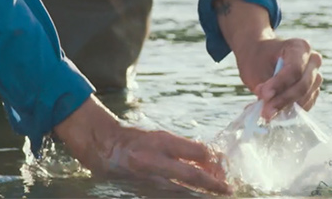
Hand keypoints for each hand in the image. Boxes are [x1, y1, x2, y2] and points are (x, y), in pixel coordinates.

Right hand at [54, 95, 230, 194]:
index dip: (214, 161)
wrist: (103, 148)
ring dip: (200, 194)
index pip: (195, 152)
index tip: (225, 167)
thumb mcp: (161, 138)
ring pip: (181, 192)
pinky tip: (194, 196)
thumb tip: (209, 159)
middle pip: (191, 176)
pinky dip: (183, 196)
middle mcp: (155, 162)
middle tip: (229, 190)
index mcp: (161, 142)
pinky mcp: (143, 192)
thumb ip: (184, 149)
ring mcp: (148, 180)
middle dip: (212, 184)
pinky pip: (169, 196)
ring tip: (216, 195)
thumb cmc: (136, 140)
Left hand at [215, 0, 323, 119]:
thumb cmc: (258, 60)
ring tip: (267, 111)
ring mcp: (315, 76)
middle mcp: (313, 60)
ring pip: (306, 96)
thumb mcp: (256, 70)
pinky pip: (306, 104)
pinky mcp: (313, 90)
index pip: (295, 69)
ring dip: (286, 106)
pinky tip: (276, 109)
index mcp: (299, 47)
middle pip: (303, 84)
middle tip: (265, 111)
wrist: (260, 57)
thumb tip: (270, 111)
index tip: (264, 95)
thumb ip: (265, 89)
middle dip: (283, 99)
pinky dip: (291, 110)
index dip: (280, 84)